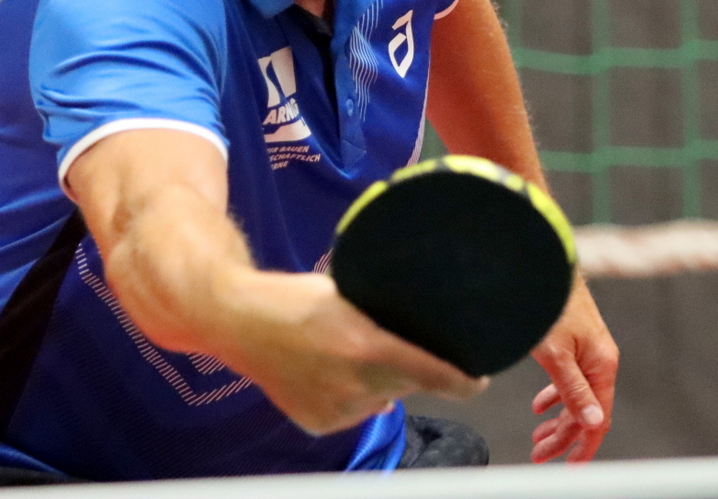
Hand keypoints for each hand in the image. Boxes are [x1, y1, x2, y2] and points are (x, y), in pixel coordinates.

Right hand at [214, 271, 486, 435]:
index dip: (465, 381)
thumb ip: (380, 316)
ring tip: (341, 354)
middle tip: (378, 343)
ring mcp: (337, 409)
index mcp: (369, 347)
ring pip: (380, 399)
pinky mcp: (320, 424)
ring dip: (376, 382)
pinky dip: (350, 397)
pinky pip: (353, 413)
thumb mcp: (344, 293)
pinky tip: (326, 373)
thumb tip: (416, 325)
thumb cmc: (292, 298)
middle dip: (407, 368)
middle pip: (408, 385)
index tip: (479, 379)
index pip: (436, 375)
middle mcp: (357, 385)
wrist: (238, 321)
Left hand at [529, 278, 617, 462]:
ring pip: (575, 395)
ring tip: (539, 437)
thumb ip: (573, 389)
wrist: (543, 265)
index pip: (598, 417)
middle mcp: (599, 360)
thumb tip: (594, 423)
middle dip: (563, 437)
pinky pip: (569, 378)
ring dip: (557, 419)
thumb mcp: (556, 353)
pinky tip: (540, 406)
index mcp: (602, 365)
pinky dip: (554, 396)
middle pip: (584, 410)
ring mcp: (587, 350)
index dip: (584, 445)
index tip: (570, 467)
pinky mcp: (574, 341)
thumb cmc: (549, 304)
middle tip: (539, 455)